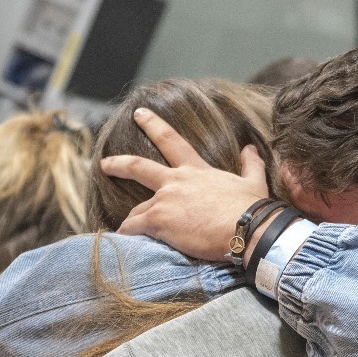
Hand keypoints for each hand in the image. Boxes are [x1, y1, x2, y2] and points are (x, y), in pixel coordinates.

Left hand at [99, 108, 271, 260]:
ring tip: (127, 231)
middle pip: (138, 167)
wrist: (247, 229)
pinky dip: (127, 234)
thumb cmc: (252, 208)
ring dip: (132, 220)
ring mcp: (165, 201)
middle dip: (118, 164)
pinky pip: (134, 227)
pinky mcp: (159, 221)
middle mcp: (176, 181)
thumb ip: (250, 164)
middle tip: (104, 163)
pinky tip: (124, 242)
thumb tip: (251, 149)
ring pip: (137, 209)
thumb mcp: (253, 181)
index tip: (139, 114)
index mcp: (196, 170)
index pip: (171, 142)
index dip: (153, 125)